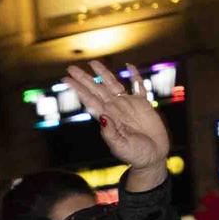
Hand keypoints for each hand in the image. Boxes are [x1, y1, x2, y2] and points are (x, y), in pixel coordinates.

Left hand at [64, 60, 169, 185]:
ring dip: (103, 74)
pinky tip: (128, 66)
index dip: (78, 89)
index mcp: (108, 118)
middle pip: (97, 89)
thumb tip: (102, 117)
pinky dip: (135, 76)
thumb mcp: (121, 147)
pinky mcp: (143, 104)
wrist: (153, 157)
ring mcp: (128, 105)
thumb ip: (110, 133)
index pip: (89, 100)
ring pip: (113, 84)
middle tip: (71, 68)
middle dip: (84, 78)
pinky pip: (138, 86)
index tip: (65, 80)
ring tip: (93, 63)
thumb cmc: (136, 155)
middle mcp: (115, 109)